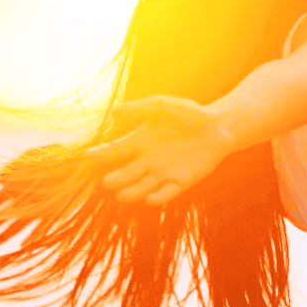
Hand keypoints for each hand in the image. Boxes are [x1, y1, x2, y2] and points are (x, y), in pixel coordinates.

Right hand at [84, 95, 233, 205]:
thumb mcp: (163, 106)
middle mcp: (147, 161)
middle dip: (116, 179)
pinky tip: (150, 200)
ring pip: (142, 187)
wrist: (218, 126)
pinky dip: (159, 198)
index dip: (102, 154)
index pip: (116, 150)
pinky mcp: (180, 182)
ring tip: (122, 195)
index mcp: (140, 142)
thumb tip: (112, 112)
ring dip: (132, 192)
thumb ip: (140, 109)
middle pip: (126, 174)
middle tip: (106, 182)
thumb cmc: (189, 114)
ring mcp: (163, 173)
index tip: (88, 156)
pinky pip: (167, 193)